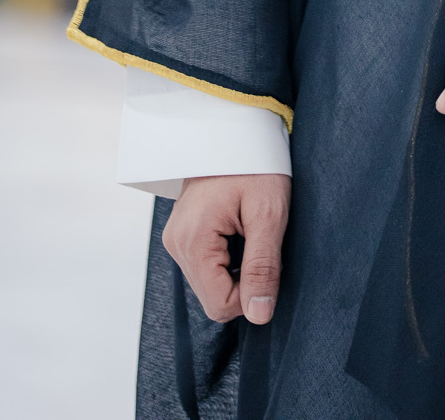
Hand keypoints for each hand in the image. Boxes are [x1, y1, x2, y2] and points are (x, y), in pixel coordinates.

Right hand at [161, 173, 290, 324]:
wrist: (238, 128)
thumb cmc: (257, 163)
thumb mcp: (269, 213)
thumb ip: (262, 267)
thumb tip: (259, 316)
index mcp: (193, 240)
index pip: (220, 305)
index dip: (251, 292)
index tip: (268, 257)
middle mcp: (176, 243)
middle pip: (213, 296)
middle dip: (244, 278)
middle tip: (261, 237)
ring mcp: (176, 238)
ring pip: (210, 282)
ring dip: (236, 266)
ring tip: (249, 228)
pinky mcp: (182, 233)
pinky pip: (205, 265)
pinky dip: (227, 256)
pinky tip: (238, 228)